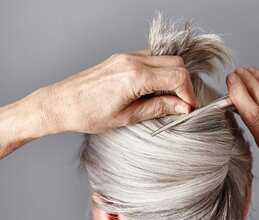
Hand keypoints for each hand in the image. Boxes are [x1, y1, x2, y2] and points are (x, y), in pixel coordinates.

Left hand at [40, 50, 196, 133]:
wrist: (60, 103)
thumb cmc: (88, 113)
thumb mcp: (128, 117)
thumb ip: (159, 108)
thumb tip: (182, 107)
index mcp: (135, 76)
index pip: (177, 77)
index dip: (189, 94)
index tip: (189, 108)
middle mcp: (132, 60)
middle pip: (175, 63)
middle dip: (184, 84)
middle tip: (182, 104)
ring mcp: (126, 56)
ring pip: (164, 59)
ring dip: (172, 77)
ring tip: (168, 98)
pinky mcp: (121, 58)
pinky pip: (150, 59)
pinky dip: (159, 72)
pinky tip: (153, 89)